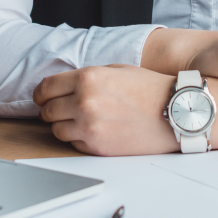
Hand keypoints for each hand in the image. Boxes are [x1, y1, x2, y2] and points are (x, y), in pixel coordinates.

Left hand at [33, 64, 217, 155]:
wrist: (175, 111)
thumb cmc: (148, 88)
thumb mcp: (115, 69)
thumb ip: (85, 78)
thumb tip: (62, 88)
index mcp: (87, 78)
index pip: (45, 88)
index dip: (41, 93)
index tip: (44, 97)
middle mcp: (84, 103)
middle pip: (47, 111)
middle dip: (51, 109)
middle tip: (62, 108)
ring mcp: (89, 127)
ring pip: (57, 130)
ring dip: (64, 125)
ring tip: (81, 120)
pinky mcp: (97, 147)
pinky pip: (74, 144)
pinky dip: (79, 138)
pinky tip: (95, 130)